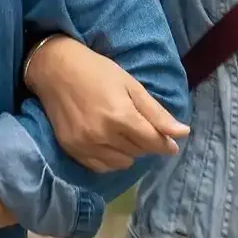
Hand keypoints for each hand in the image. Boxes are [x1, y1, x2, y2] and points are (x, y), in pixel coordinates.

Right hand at [24, 36, 186, 173]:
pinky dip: (111, 159)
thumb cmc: (97, 71)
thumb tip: (182, 133)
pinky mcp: (72, 150)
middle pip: (139, 152)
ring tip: (124, 133)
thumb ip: (156, 113)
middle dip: (147, 142)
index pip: (153, 142)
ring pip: (122, 162)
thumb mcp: (131, 85)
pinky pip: (101, 167)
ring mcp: (85, 145)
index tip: (171, 143)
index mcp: (120, 116)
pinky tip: (109, 143)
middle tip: (141, 126)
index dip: (166, 143)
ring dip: (129, 152)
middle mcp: (102, 135)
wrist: (55, 70)